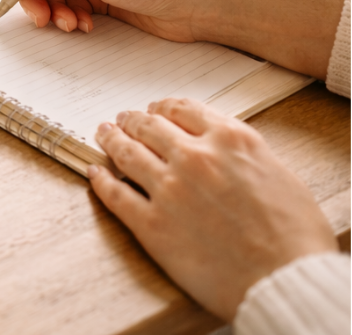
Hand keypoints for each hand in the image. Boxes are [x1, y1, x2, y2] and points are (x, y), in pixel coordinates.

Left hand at [89, 98, 335, 320]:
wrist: (286, 282)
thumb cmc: (295, 238)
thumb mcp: (279, 174)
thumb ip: (243, 154)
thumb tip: (223, 149)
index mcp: (230, 140)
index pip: (182, 109)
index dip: (162, 107)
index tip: (153, 109)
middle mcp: (194, 157)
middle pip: (149, 126)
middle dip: (132, 119)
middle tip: (123, 119)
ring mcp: (168, 189)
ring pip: (126, 152)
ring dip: (111, 139)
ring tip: (103, 134)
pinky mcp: (151, 225)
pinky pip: (115, 195)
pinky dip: (101, 180)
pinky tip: (95, 173)